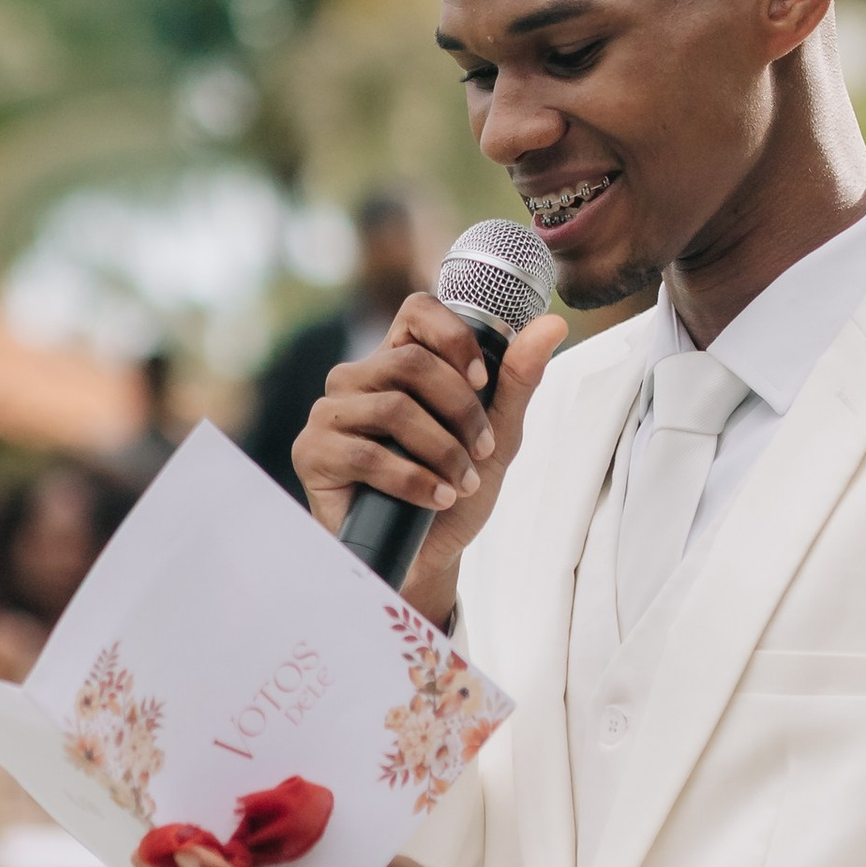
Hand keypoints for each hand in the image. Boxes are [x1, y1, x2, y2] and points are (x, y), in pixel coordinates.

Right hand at [291, 294, 564, 619]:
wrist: (429, 556)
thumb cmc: (457, 488)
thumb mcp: (497, 436)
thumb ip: (518, 380)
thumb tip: (553, 325)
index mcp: (398, 360)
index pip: (418, 310)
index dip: (454, 337)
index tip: (483, 381)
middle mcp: (358, 378)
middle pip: (411, 361)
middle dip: (461, 410)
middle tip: (483, 451)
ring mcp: (330, 413)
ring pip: (393, 406)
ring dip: (442, 450)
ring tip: (462, 483)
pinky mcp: (312, 452)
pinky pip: (366, 453)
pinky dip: (413, 480)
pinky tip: (436, 499)